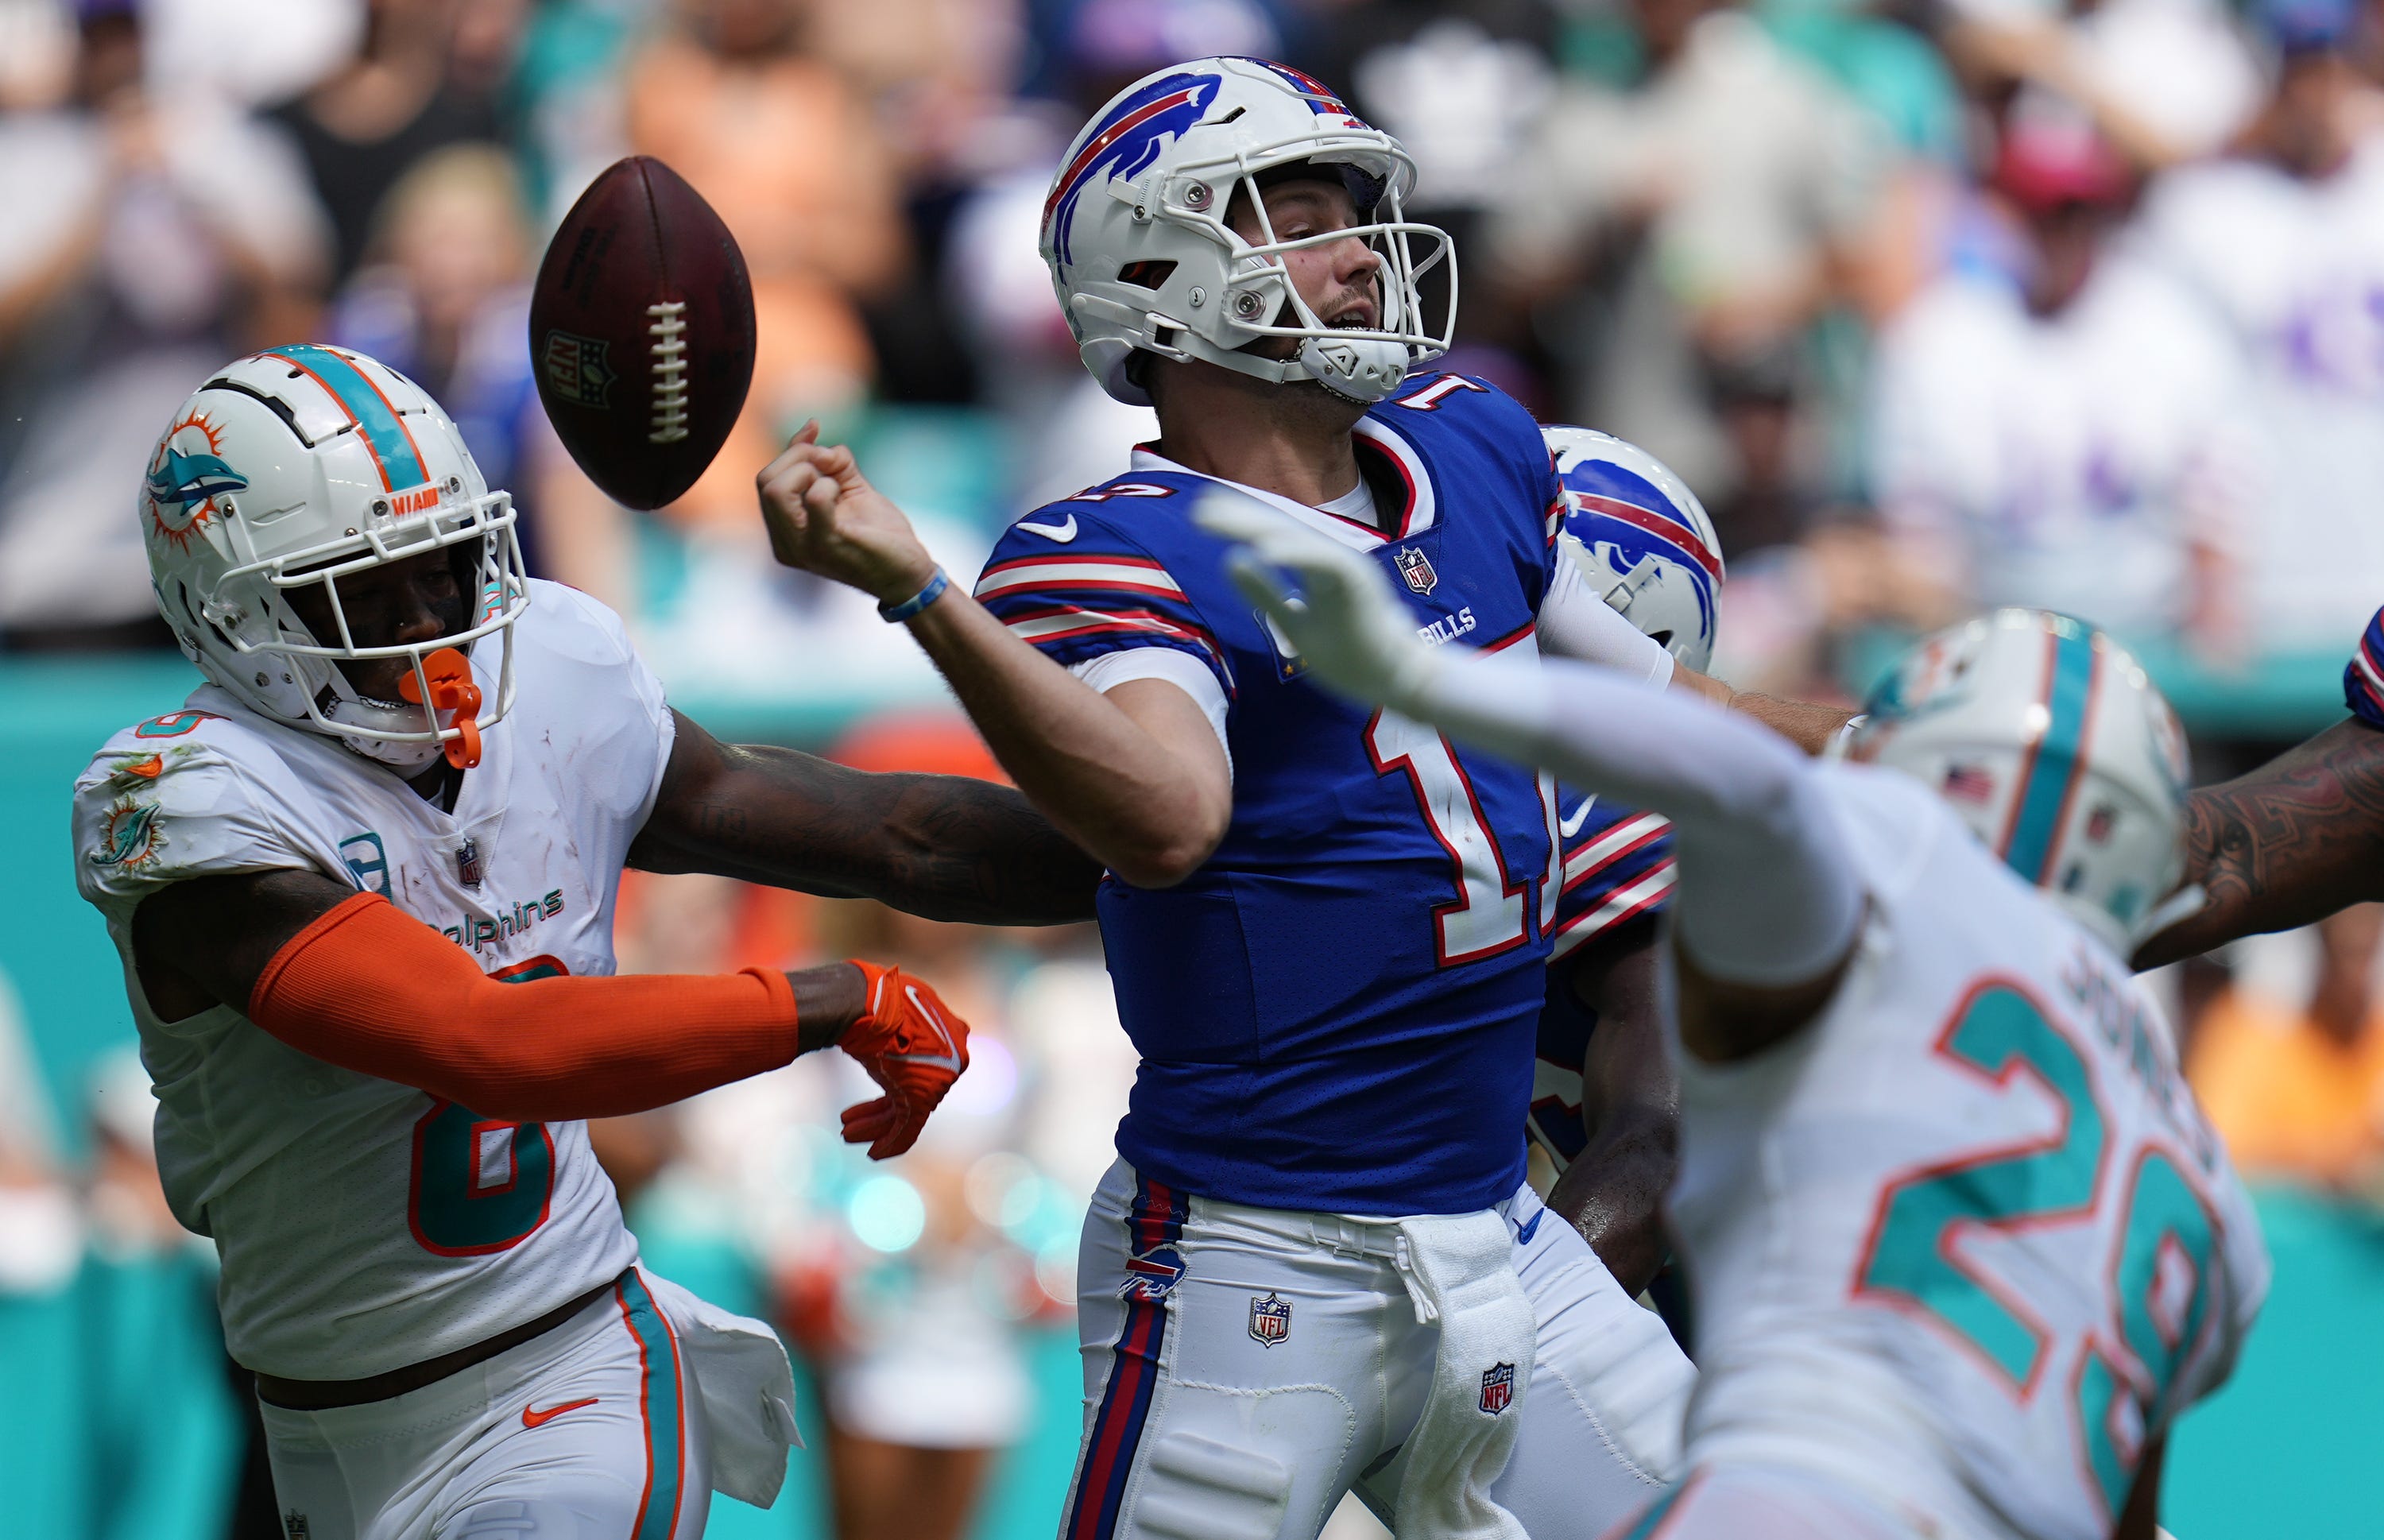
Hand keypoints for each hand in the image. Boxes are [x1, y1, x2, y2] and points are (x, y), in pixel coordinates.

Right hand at [756, 422, 937, 605]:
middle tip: (833, 466)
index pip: (765, 480)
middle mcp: (786, 545)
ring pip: (774, 489)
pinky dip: (830, 484)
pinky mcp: (827, 545)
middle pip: (764, 481)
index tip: (820, 438)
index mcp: (785, 534)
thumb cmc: (880, 535)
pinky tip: (845, 495)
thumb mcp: (847, 488)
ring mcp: (802, 547)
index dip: (793, 451)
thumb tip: (812, 430)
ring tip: (837, 483)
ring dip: (808, 469)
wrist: (908, 574)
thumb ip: (826, 461)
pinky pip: (814, 499)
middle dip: (799, 457)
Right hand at [836, 961, 969, 1158]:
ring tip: (847, 1133)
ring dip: (875, 1126)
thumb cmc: (875, 998)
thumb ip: (902, 1016)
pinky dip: (890, 1143)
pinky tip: (872, 1154)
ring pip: (906, 1112)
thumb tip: (888, 1012)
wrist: (866, 1001)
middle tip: (849, 1122)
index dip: (894, 1083)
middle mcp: (952, 1061)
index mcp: (952, 1034)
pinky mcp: (921, 1098)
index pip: (923, 1067)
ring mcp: (938, 1080)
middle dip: (877, 1111)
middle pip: (912, 1092)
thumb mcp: (897, 1000)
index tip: (876, 1086)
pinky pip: (908, 1128)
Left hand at [1194, 492, 1439, 710]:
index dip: (1238, 522)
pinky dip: (1296, 553)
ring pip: (1298, 539)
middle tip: (1199, 509)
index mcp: (1313, 569)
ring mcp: (1345, 568)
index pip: (1271, 537)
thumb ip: (1265, 593)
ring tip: (1223, 521)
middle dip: (1240, 517)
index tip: (1201, 514)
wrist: (1397, 679)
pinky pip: (1324, 563)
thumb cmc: (1352, 653)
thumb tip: (1230, 561)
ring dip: (1260, 527)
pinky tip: (1264, 550)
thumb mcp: (1294, 623)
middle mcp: (1328, 561)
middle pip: (1279, 530)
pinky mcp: (1359, 583)